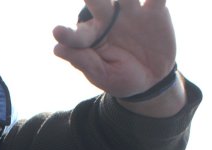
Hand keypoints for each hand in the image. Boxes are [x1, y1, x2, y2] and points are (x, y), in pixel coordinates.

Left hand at [52, 0, 176, 97]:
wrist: (153, 79)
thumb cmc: (121, 78)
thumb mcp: (103, 76)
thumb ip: (84, 61)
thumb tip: (57, 49)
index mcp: (92, 36)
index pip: (78, 35)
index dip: (68, 34)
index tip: (57, 31)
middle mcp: (109, 19)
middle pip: (97, 3)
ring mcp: (131, 12)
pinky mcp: (155, 11)